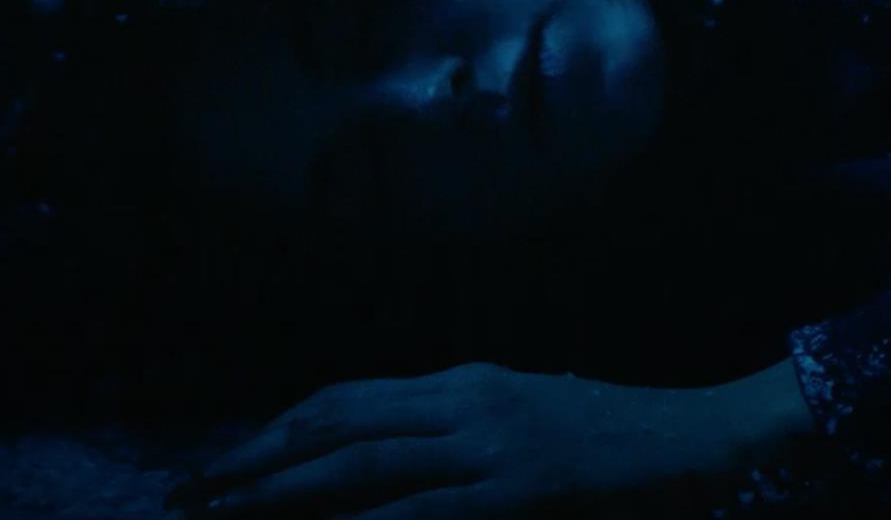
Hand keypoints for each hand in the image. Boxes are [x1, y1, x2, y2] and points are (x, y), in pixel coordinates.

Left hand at [167, 360, 813, 518]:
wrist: (702, 435)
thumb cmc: (617, 435)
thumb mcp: (528, 420)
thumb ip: (459, 435)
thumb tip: (392, 459)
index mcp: (462, 382)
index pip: (345, 398)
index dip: (277, 428)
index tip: (226, 459)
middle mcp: (463, 401)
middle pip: (334, 422)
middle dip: (253, 458)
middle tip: (188, 490)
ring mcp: (489, 444)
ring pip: (360, 462)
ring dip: (281, 490)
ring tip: (220, 511)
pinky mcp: (521, 489)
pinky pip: (422, 512)